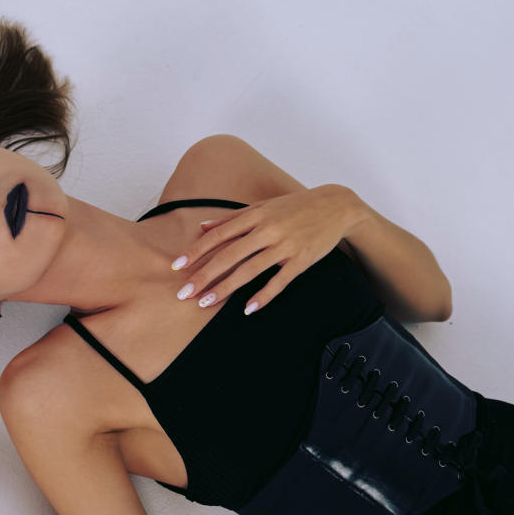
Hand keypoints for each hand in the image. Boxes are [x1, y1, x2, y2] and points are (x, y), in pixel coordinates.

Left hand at [173, 184, 362, 314]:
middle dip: (204, 275)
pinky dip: (263, 296)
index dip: (196, 252)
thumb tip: (202, 228)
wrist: (336, 206)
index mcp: (255, 216)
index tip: (178, 266)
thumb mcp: (262, 207)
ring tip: (206, 304)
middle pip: (229, 255)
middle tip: (184, 293)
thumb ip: (231, 219)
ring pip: (249, 270)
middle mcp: (267, 230)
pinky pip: (279, 281)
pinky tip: (248, 309)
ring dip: (226, 289)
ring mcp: (284, 246)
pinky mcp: (301, 260)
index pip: (218, 236)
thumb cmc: (295, 206)